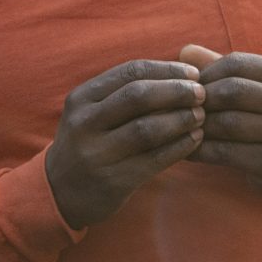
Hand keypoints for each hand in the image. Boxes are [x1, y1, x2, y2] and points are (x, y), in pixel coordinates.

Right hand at [45, 60, 204, 228]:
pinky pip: (153, 159)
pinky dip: (179, 147)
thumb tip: (181, 70)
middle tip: (202, 94)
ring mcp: (96, 153)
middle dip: (176, 91)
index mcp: (82, 97)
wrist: (60, 191)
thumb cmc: (90, 141)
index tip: (194, 73)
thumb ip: (127, 91)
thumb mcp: (93, 111)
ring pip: (146, 129)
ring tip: (201, 116)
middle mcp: (85, 123)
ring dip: (180, 119)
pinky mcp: (112, 181)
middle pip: (138, 96)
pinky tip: (195, 140)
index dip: (167, 69)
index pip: (130, 72)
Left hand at [177, 44, 261, 196]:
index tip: (189, 85)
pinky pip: (226, 152)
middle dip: (203, 99)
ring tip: (182, 126)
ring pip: (229, 123)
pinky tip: (187, 150)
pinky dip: (201, 150)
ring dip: (199, 125)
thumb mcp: (247, 86)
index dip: (207, 72)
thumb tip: (185, 50)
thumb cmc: (260, 113)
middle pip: (234, 91)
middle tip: (182, 107)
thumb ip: (218, 66)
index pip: (237, 63)